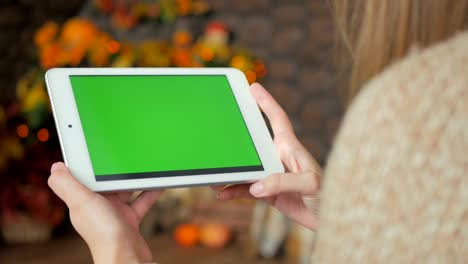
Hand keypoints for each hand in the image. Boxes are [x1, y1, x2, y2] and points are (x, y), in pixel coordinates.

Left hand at [48, 162, 161, 263]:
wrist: (127, 255)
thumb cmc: (104, 233)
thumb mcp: (82, 202)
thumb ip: (67, 185)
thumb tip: (56, 168)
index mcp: (83, 201)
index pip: (84, 177)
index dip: (89, 163)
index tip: (94, 149)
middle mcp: (97, 207)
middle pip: (107, 182)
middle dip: (116, 169)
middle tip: (126, 154)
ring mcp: (114, 214)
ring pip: (125, 190)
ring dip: (135, 179)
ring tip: (144, 166)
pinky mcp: (130, 220)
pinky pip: (141, 201)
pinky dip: (150, 191)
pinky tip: (159, 183)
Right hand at [212, 83, 321, 229]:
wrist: (332, 219)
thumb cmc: (330, 195)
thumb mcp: (310, 184)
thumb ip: (284, 182)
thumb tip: (255, 185)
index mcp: (291, 148)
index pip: (277, 119)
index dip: (266, 102)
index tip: (253, 87)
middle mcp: (279, 158)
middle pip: (253, 141)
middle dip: (237, 133)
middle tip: (219, 125)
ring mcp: (272, 175)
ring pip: (245, 166)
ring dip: (229, 168)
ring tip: (212, 172)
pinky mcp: (269, 193)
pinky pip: (246, 189)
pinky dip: (233, 190)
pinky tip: (222, 193)